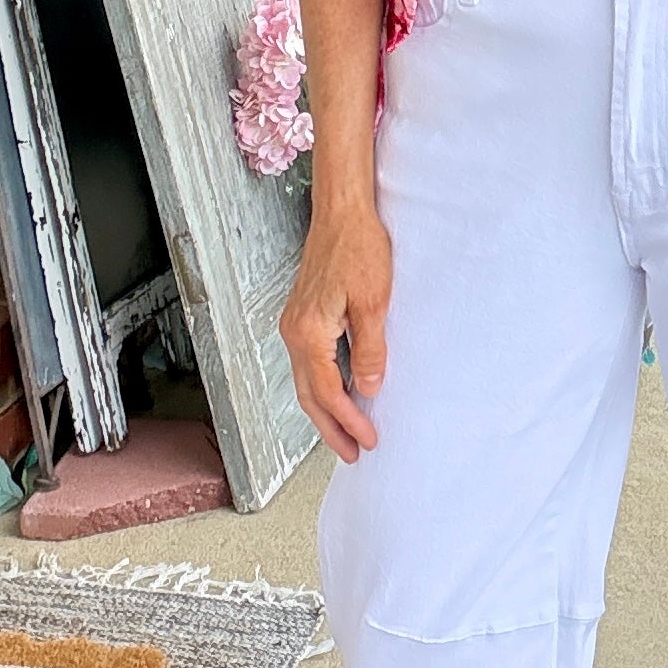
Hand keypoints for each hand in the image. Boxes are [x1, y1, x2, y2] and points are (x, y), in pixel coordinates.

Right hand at [279, 202, 392, 462]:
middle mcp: (294, 332)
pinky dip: (322, 388)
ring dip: (325, 412)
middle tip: (351, 455)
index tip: (368, 441)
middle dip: (330, 429)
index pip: (328, 393)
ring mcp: (295, 325)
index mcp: (309, 333)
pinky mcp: (302, 317)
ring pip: (305, 383)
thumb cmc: (358, 247)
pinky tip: (339, 395)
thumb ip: (369, 349)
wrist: (342, 212)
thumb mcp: (373, 302)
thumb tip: (368, 387)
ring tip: (345, 434)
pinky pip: (309, 365)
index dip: (348, 422)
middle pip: (309, 397)